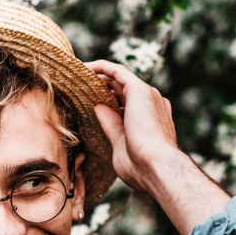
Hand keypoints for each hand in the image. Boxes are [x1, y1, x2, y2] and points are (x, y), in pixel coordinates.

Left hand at [86, 60, 181, 193]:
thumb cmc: (141, 166)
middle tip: (79, 85)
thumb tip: (99, 108)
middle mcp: (151, 103)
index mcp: (150, 119)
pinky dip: (101, 67)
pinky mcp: (139, 89)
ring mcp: (147, 95)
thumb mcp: (120, 144)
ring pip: (119, 77)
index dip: (108, 100)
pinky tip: (84, 67)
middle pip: (122, 88)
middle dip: (101, 85)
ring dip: (99, 74)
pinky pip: (117, 71)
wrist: (156, 167)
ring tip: (78, 74)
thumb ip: (111, 125)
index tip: (90, 101)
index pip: (125, 104)